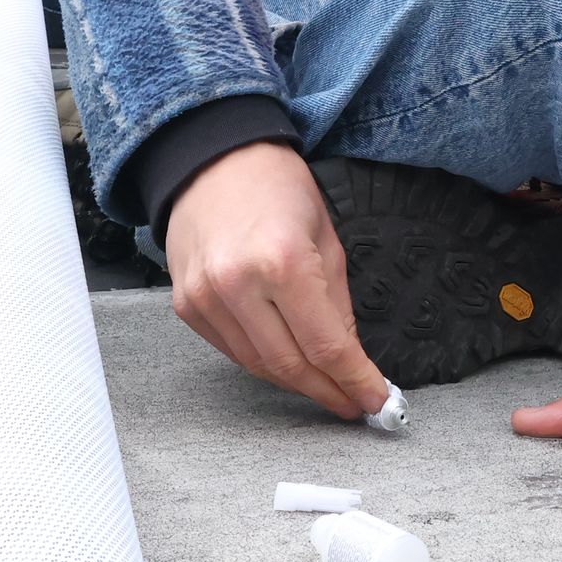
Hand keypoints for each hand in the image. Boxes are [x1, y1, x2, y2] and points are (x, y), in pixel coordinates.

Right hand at [160, 141, 389, 421]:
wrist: (211, 158)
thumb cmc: (276, 187)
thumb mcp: (327, 236)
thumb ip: (337, 303)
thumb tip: (349, 357)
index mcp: (284, 262)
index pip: (326, 345)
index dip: (354, 380)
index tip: (375, 401)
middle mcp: (238, 284)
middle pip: (290, 366)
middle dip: (327, 391)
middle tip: (352, 403)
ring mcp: (206, 298)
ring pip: (258, 366)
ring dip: (296, 383)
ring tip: (325, 388)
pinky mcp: (187, 306)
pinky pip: (231, 350)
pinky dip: (262, 362)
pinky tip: (287, 362)